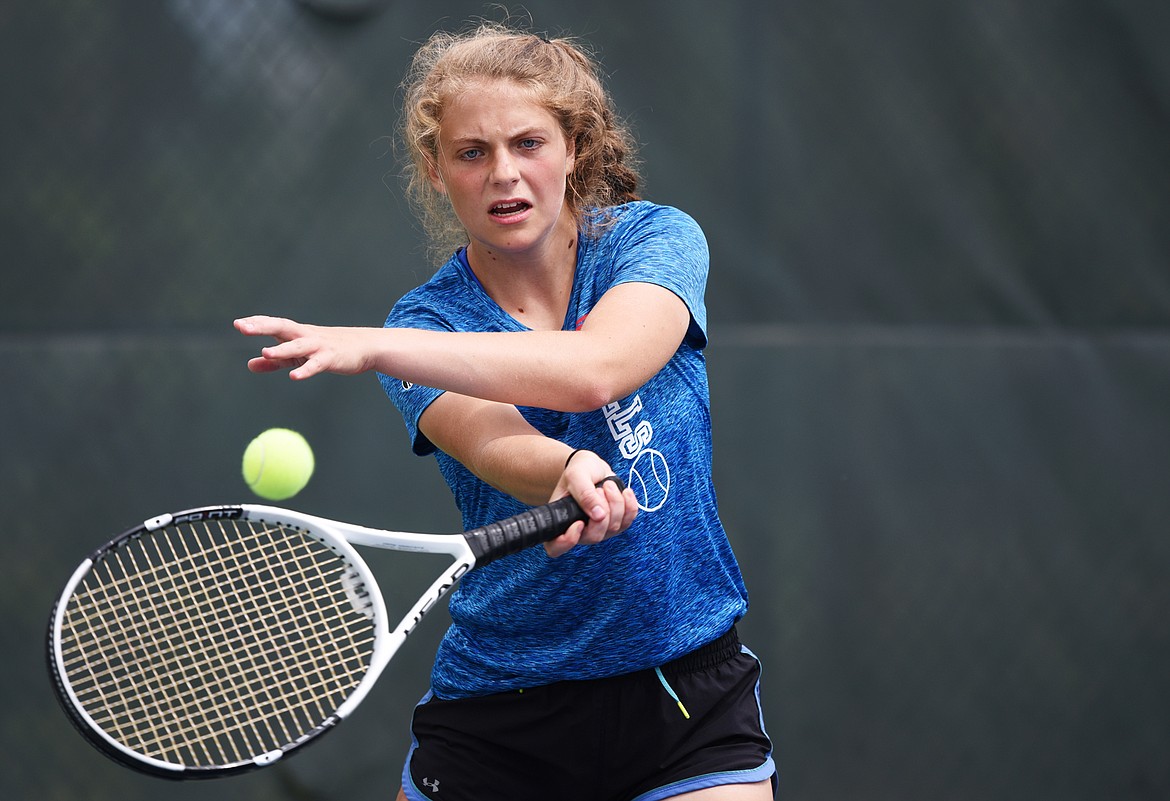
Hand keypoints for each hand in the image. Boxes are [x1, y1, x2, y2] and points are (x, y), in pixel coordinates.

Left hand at [234, 315, 378, 379]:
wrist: (364, 347)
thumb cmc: (328, 349)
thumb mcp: (298, 356)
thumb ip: (274, 361)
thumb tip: (249, 364)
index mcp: (296, 333)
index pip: (273, 324)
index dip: (256, 323)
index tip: (238, 324)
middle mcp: (305, 335)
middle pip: (281, 327)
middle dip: (262, 326)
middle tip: (243, 327)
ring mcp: (318, 346)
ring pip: (297, 346)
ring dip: (281, 349)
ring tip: (265, 352)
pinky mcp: (330, 358)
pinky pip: (316, 365)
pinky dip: (306, 370)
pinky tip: (294, 377)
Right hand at [544, 450, 637, 556]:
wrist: (593, 467)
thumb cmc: (579, 471)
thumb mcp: (576, 475)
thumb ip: (584, 493)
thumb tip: (598, 515)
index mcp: (560, 521)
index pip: (556, 547)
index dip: (567, 541)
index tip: (579, 523)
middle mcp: (579, 531)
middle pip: (594, 536)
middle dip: (602, 510)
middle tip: (598, 489)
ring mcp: (599, 530)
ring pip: (614, 527)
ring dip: (615, 502)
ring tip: (607, 485)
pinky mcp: (617, 524)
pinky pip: (628, 521)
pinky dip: (629, 505)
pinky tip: (624, 492)